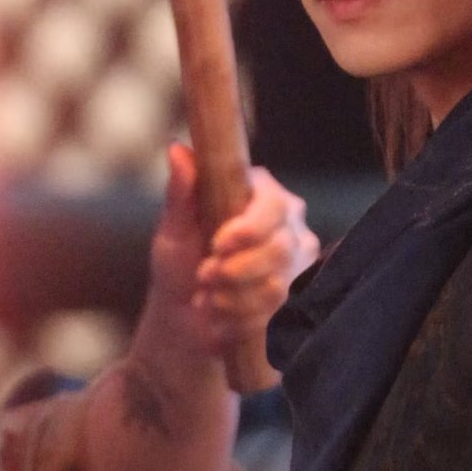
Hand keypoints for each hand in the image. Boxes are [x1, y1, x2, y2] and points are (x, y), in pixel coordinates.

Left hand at [153, 142, 319, 358]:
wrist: (183, 320)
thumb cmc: (178, 265)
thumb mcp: (173, 229)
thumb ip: (181, 192)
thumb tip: (178, 149)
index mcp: (262, 195)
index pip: (275, 206)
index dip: (249, 229)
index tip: (217, 245)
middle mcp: (289, 225)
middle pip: (280, 248)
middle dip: (235, 271)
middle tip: (204, 277)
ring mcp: (298, 264)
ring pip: (277, 286)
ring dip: (233, 299)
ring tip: (208, 298)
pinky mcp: (298, 299)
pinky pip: (276, 315)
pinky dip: (240, 320)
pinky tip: (222, 317)